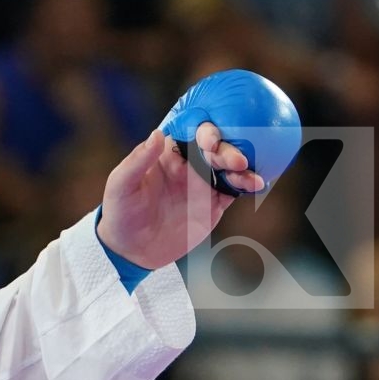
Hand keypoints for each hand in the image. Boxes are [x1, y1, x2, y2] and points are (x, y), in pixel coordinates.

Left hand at [96, 126, 260, 269]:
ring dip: (241, 167)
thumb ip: (138, 160)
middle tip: (236, 160)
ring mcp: (203, 183)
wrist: (131, 250)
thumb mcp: (122, 185)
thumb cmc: (120, 212)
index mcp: (167, 152)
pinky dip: (247, 185)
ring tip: (247, 173)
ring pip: (229, 167)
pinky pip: (235, 190)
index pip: (190, 132)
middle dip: (227, 149)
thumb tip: (156, 134)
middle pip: (215, 148)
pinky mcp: (214, 204)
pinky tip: (258, 184)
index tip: (211, 138)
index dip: (203, 129)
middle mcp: (189, 163)